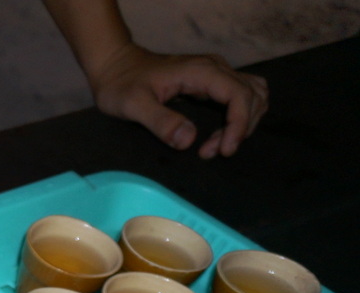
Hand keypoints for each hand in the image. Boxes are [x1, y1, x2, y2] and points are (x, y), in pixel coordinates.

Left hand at [87, 45, 268, 158]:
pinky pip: (239, 96)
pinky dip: (237, 117)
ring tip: (215, 146)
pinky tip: (217, 136)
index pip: (240, 95)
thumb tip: (188, 140)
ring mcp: (215, 73)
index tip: (225, 150)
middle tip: (211, 151)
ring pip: (251, 95)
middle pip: (252, 96)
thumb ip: (160, 121)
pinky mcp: (211, 81)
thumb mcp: (133, 105)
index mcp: (201, 71)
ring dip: (243, 122)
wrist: (114, 65)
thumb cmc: (121, 84)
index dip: (239, 124)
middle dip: (240, 128)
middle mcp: (215, 68)